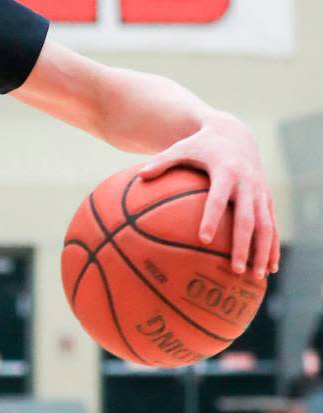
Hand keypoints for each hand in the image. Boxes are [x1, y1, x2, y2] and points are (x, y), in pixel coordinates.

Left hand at [139, 116, 277, 275]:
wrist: (234, 134)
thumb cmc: (200, 146)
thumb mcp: (180, 148)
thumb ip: (161, 162)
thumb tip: (139, 176)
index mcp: (226, 171)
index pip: (218, 198)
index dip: (212, 218)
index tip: (203, 240)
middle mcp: (247, 183)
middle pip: (248, 219)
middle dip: (243, 245)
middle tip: (235, 269)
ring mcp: (260, 192)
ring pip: (266, 226)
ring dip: (264, 252)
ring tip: (258, 278)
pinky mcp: (267, 198)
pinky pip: (272, 225)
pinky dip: (272, 246)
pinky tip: (270, 269)